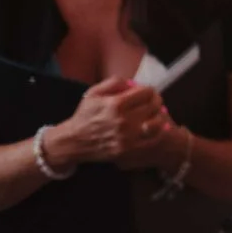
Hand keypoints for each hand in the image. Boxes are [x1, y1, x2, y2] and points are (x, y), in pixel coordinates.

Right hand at [53, 80, 169, 166]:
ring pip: (157, 123)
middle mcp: (123, 120)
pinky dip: (158, 133)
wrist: (73, 142)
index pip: (148, 92)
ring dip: (159, 117)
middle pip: (154, 106)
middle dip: (155, 101)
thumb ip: (115, 82)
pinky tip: (155, 128)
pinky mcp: (128, 149)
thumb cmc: (85, 115)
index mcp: (116, 104)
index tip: (147, 94)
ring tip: (154, 115)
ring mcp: (126, 137)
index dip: (150, 91)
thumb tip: (134, 83)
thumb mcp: (94, 92)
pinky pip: (152, 140)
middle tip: (153, 103)